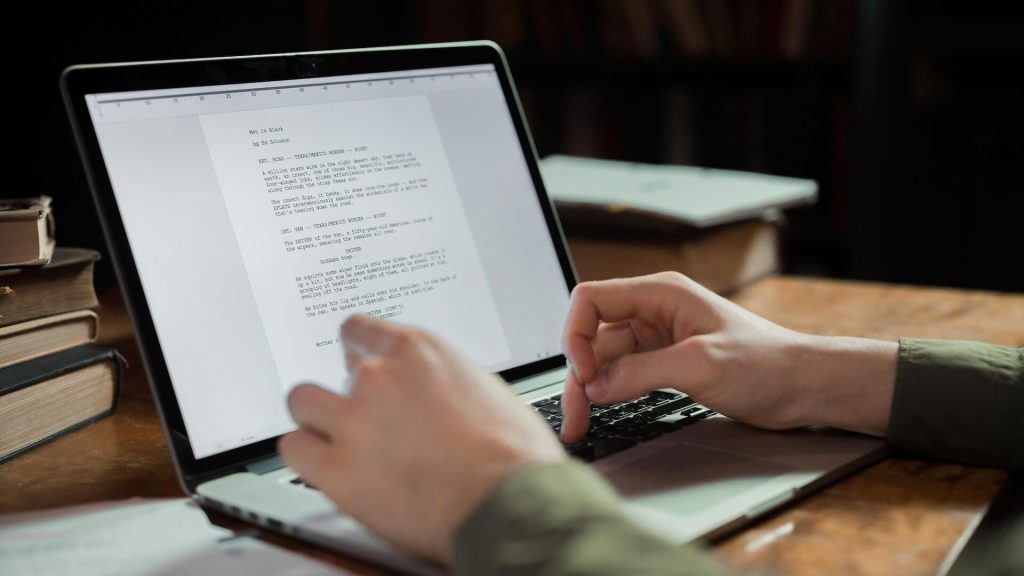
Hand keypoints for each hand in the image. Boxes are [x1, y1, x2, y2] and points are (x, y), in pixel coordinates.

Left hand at [278, 315, 564, 563]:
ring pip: (303, 402)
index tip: (360, 366)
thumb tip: (431, 388)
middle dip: (349, 391)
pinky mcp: (338, 470)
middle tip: (366, 416)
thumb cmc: (513, 455)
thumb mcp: (485, 389)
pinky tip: (326, 466)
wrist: (511, 503)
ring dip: (319, 418)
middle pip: (335, 369)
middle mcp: (379, 378)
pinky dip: (307, 457)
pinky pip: (294, 450)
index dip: (359, 353)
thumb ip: (442, 379)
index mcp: (418, 352)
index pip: (360, 331)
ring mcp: (354, 421)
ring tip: (336, 439)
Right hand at [560, 272, 897, 442]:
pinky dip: (609, 394)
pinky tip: (602, 413)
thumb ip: (642, 372)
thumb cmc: (767, 364)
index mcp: (661, 294)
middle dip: (579, 372)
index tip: (586, 373)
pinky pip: (624, 375)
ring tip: (580, 424)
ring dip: (590, 389)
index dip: (576, 335)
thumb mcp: (700, 364)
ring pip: (605, 360)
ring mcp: (658, 339)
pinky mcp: (666, 364)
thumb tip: (596, 386)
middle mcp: (654, 312)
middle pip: (593, 335)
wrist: (804, 388)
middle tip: (575, 416)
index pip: (592, 299)